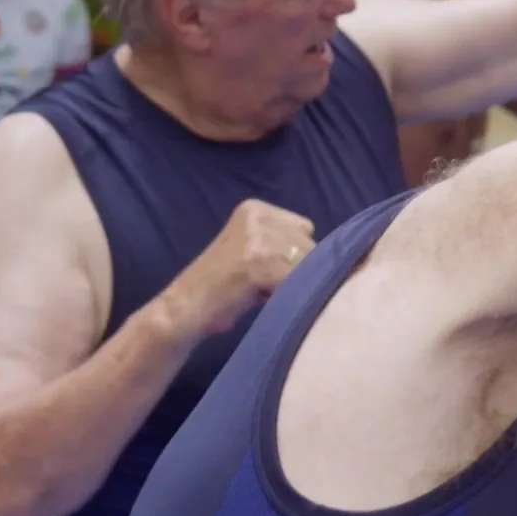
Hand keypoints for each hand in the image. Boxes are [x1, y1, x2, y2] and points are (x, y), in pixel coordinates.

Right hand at [158, 199, 314, 337]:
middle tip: (264, 284)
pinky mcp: (259, 262)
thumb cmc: (223, 286)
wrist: (185, 307)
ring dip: (292, 283)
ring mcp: (258, 238)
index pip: (305, 228)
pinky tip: (262, 298)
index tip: (269, 269)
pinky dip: (287, 295)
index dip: (295, 254)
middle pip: (309, 245)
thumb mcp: (252, 249)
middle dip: (295, 268)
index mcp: (255, 208)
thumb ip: (283, 243)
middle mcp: (258, 216)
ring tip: (261, 290)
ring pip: (306, 264)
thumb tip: (331, 254)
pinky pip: (295, 281)